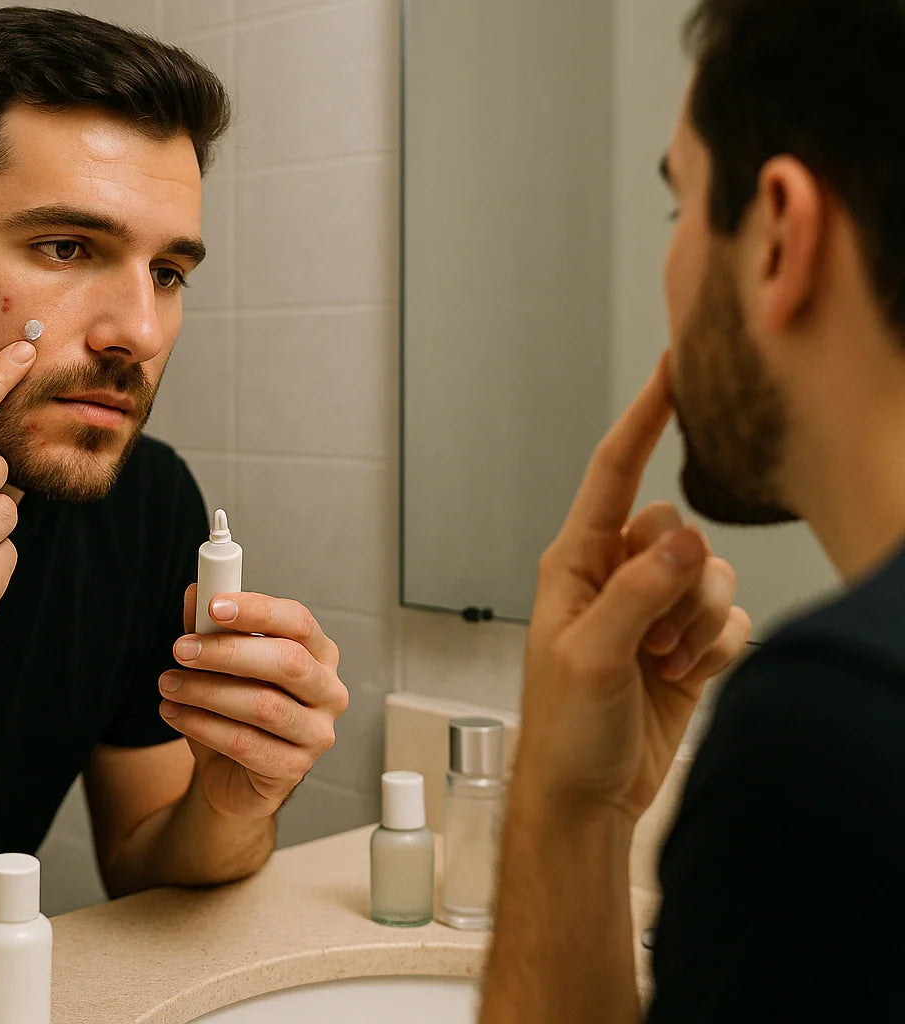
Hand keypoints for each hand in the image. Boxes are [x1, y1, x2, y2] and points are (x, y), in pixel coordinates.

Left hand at [158, 587, 349, 819]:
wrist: (232, 774)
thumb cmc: (234, 711)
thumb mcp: (219, 665)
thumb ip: (211, 628)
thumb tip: (197, 591)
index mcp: (318, 654)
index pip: (298, 621)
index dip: (257, 610)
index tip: (214, 606)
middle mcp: (328, 691)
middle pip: (287, 662)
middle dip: (227, 652)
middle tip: (181, 649)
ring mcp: (316, 733)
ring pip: (264, 706)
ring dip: (206, 691)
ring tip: (168, 685)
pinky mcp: (293, 769)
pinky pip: (245, 744)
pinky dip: (202, 725)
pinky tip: (174, 713)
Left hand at [517, 353, 750, 820]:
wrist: (588, 796)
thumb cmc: (563, 729)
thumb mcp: (589, 656)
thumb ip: (639, 593)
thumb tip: (687, 543)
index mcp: (574, 562)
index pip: (613, 474)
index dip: (644, 421)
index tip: (670, 370)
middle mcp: (614, 575)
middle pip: (680, 531)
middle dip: (680, 583)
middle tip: (651, 636)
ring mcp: (653, 609)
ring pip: (712, 575)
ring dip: (698, 621)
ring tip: (661, 662)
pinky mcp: (686, 643)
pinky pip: (730, 616)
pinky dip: (717, 646)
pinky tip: (685, 675)